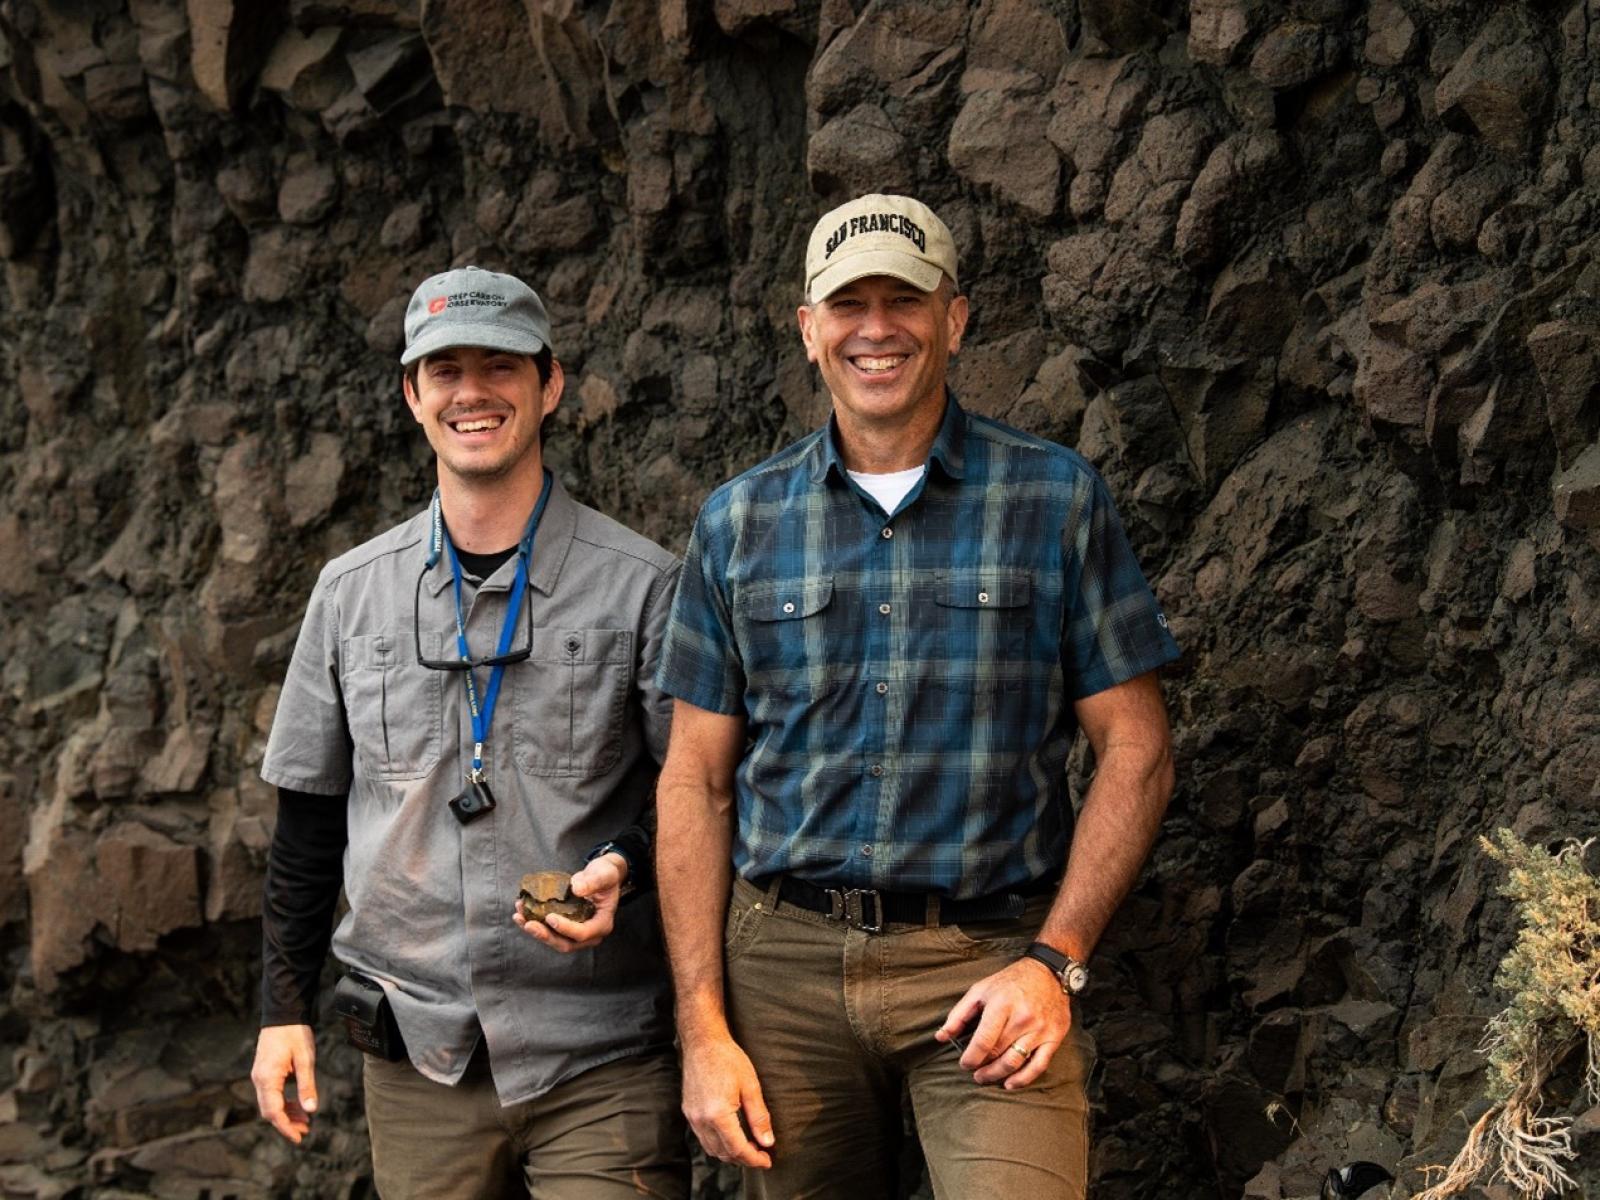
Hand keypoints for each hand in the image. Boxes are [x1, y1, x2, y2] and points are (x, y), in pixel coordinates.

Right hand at [251, 1024, 318, 1142]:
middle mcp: (259, 1080)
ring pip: (271, 1103)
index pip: (273, 1112)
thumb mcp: (306, 1060)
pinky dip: (285, 1102)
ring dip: (287, 1114)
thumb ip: (307, 1086)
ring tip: (305, 1121)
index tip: (298, 1138)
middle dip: (287, 1123)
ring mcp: (260, 1076)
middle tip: (305, 1131)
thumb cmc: (295, 1034)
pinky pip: (272, 1094)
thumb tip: (311, 1110)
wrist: (283, 1014)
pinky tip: (299, 1105)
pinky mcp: (265, 1072)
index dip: (285, 1128)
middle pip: (270, 1111)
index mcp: (267, 1079)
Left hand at [512, 853, 626, 951]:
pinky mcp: (566, 927)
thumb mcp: (603, 874)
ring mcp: (577, 933)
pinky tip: (521, 914)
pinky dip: (535, 924)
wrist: (602, 875)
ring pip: (555, 940)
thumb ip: (593, 881)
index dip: (566, 928)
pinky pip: (550, 931)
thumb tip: (576, 888)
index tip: (550, 917)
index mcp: (602, 924)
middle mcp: (590, 934)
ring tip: (519, 916)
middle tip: (528, 924)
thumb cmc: (606, 875)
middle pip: (566, 943)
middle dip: (545, 936)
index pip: (583, 933)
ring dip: (536, 931)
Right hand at [681, 1031, 774, 1168]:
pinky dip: (718, 1144)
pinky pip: (703, 1138)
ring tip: (748, 1149)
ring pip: (712, 1149)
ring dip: (730, 1154)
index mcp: (718, 1114)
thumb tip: (767, 1142)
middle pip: (724, 1153)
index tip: (768, 1161)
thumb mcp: (750, 1086)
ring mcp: (692, 1117)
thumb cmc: (728, 1059)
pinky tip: (731, 1137)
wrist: (702, 1042)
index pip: (738, 1149)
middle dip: (744, 1159)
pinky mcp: (688, 1112)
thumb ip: (759, 1117)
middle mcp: (701, 1120)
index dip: (754, 1159)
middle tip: (762, 1155)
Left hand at [935, 958, 1071, 1088]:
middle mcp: (1023, 1018)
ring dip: (997, 1075)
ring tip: (985, 1077)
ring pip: (1015, 1062)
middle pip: (997, 1053)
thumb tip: (941, 1037)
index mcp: (1002, 1004)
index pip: (983, 1041)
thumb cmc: (1010, 982)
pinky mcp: (1054, 1037)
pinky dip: (1023, 1079)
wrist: (1048, 973)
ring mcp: (1040, 1029)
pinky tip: (1010, 1084)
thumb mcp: (981, 990)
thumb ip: (959, 1014)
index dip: (970, 1058)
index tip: (964, 1064)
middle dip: (982, 1067)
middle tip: (974, 1071)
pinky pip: (1038, 1065)